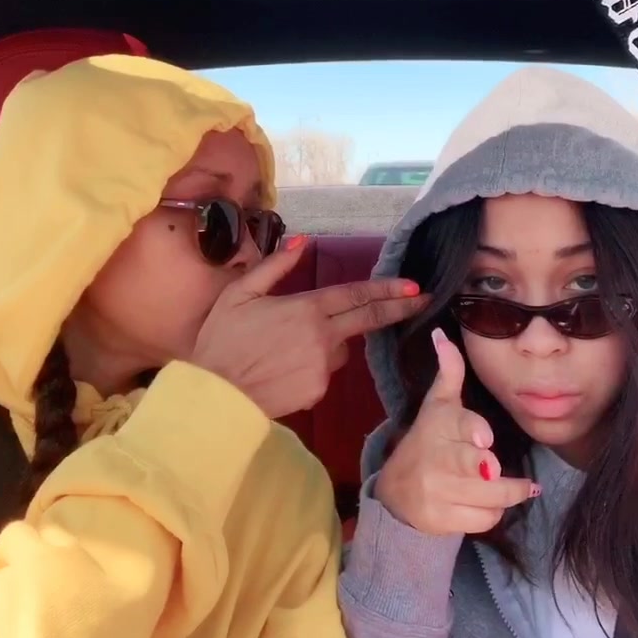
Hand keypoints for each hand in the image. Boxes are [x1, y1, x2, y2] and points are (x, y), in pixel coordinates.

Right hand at [190, 238, 426, 417]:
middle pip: (369, 319)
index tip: (414, 286)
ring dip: (328, 343)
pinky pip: (323, 373)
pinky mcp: (317, 393)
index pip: (357, 295)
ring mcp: (323, 367)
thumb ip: (275, 266)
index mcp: (307, 308)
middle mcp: (324, 337)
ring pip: (339, 349)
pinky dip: (311, 368)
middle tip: (423, 301)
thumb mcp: (240, 293)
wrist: (214, 396)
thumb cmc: (222, 340)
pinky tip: (283, 370)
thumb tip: (301, 242)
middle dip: (398, 309)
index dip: (388, 289)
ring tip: (286, 348)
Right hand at [375, 328, 537, 534]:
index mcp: (438, 425)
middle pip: (473, 466)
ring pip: (488, 497)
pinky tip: (489, 503)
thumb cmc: (427, 440)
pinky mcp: (442, 520)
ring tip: (519, 487)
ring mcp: (437, 492)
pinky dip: (492, 513)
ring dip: (507, 494)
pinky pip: (483, 520)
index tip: (486, 439)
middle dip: (493, 473)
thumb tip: (442, 333)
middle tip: (499, 470)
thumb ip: (449, 371)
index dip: (473, 431)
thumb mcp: (437, 404)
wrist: (396, 492)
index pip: (457, 425)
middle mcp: (436, 459)